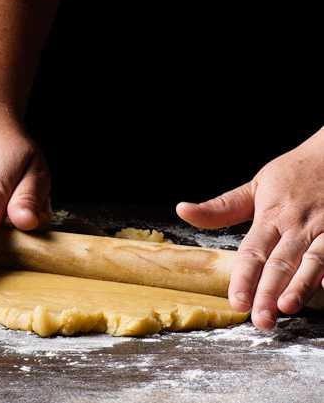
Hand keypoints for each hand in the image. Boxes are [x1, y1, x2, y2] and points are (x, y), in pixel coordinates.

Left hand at [177, 127, 323, 329]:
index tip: (236, 301)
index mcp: (271, 216)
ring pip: (312, 262)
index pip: (252, 252)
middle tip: (259, 319)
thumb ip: (222, 207)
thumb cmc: (292, 174)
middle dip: (268, 292)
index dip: (243, 277)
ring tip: (286, 308)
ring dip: (300, 286)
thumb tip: (182, 211)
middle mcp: (297, 226)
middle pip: (280, 262)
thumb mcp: (255, 186)